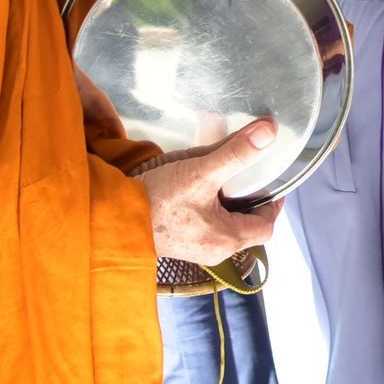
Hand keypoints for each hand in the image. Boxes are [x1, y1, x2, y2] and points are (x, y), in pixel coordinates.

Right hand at [137, 120, 283, 265]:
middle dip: (247, 198)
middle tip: (244, 173)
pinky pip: (202, 223)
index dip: (272, 202)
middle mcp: (213, 250)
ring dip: (224, 200)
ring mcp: (193, 248)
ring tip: (217, 174)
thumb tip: (268, 133)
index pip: (267, 225)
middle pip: (245, 224)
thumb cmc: (156, 201)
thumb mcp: (200, 172)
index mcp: (227, 239)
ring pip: (223, 223)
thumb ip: (236, 152)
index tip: (270, 180)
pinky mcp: (176, 241)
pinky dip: (205, 204)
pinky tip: (192, 186)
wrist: (110, 218)